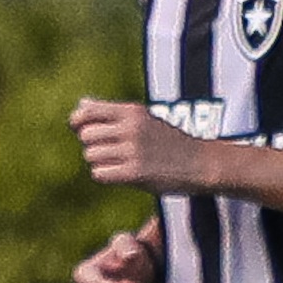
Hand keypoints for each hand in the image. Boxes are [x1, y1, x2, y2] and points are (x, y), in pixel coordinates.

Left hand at [70, 98, 210, 192]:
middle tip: (111, 153)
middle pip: (86, 136)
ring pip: (91, 155)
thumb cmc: (172, 142)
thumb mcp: (145, 119)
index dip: (78, 122)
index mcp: (132, 112)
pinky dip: (106, 176)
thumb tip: (81, 105)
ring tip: (120, 164)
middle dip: (93, 146)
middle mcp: (131, 128)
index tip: (82, 130)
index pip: (87, 111)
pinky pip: (100, 174)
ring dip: (101, 162)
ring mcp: (133, 151)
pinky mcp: (135, 173)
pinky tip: (121, 176)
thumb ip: (112, 113)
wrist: (203, 164)